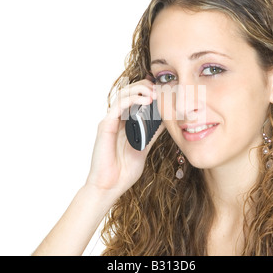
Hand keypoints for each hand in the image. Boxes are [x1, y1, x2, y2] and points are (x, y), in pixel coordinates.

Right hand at [86, 79, 163, 197]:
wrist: (109, 186)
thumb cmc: (123, 171)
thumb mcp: (144, 148)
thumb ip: (152, 134)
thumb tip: (166, 122)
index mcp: (124, 123)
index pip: (134, 98)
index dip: (146, 90)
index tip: (162, 88)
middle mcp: (116, 120)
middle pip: (128, 92)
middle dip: (144, 86)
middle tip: (159, 88)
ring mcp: (110, 121)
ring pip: (123, 94)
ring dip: (139, 90)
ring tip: (154, 93)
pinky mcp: (105, 126)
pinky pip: (118, 106)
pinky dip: (132, 99)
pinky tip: (145, 100)